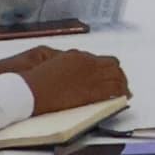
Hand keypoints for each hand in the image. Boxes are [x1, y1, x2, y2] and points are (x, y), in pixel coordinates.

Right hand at [0, 45, 126, 113]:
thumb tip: (74, 60)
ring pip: (117, 78)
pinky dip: (120, 94)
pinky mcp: (90, 93)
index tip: (113, 74)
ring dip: (122, 85)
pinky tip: (122, 98)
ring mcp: (90, 78)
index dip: (110, 68)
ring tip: (125, 93)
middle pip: (114, 67)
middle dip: (119, 76)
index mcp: (77, 56)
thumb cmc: (35, 77)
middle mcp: (87, 64)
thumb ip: (65, 60)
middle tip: (122, 84)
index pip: (103, 59)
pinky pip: (113, 91)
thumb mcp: (48, 59)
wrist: (29, 90)